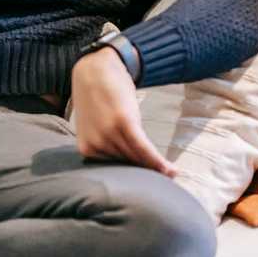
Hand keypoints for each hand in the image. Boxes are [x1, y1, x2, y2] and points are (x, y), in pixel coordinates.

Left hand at [70, 47, 177, 176]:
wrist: (96, 70)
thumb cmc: (98, 100)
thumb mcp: (96, 128)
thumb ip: (107, 147)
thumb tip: (129, 166)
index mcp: (86, 149)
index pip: (114, 171)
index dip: (132, 177)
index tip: (146, 186)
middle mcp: (95, 144)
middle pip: (127, 166)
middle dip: (145, 174)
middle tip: (163, 183)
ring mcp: (108, 133)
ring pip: (138, 159)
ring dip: (156, 169)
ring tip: (171, 174)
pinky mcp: (123, 123)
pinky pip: (143, 149)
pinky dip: (158, 161)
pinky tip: (171, 171)